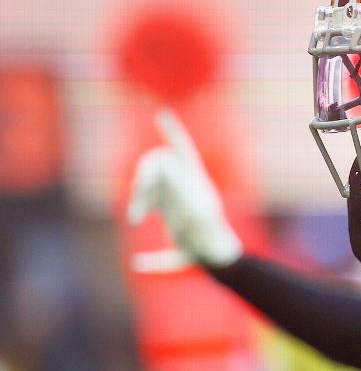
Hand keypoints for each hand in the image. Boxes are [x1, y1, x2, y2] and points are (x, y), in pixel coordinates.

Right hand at [128, 108, 242, 267]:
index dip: (172, 132)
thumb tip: (168, 170)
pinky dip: (138, 208)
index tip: (163, 115)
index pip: (183, 150)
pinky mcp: (166, 208)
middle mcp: (184, 184)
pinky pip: (145, 200)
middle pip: (158, 165)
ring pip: (148, 184)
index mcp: (197, 181)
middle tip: (138, 192)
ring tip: (136, 219)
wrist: (214, 255)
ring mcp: (174, 195)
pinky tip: (136, 221)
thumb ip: (184, 195)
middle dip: (143, 175)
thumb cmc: (209, 238)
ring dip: (138, 197)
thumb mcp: (197, 217)